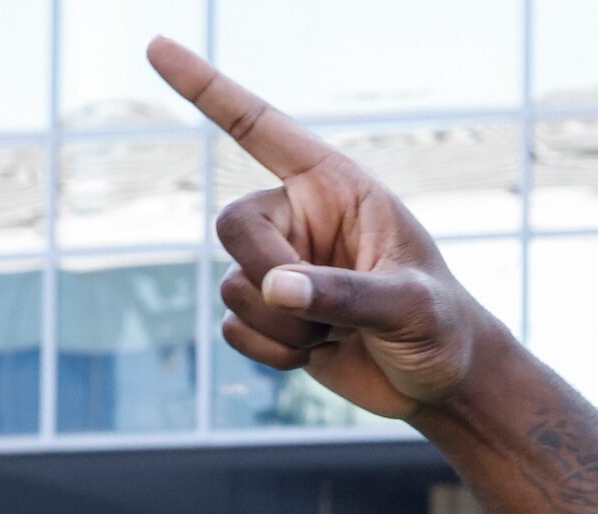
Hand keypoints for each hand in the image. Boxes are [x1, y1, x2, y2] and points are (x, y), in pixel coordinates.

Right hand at [149, 38, 490, 418]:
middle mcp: (302, 218)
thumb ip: (345, 294)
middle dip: (266, 274)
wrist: (441, 383)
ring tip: (337, 336)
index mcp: (336, 187)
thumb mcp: (408, 306)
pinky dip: (271, 352)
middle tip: (318, 314)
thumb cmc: (440, 328)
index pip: (261, 129)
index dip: (208, 88)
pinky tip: (316, 355)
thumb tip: (274, 287)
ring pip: (233, 286)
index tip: (156, 47)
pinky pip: (234, 327)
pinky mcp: (270, 314)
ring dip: (282, 327)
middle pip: (232, 224)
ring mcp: (282, 265)